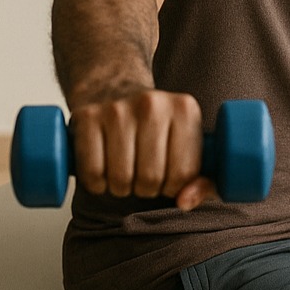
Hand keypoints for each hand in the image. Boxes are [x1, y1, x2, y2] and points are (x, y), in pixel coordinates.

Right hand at [69, 89, 215, 208]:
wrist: (113, 86)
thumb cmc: (156, 127)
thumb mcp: (188, 146)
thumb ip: (203, 182)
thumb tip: (184, 203)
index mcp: (185, 109)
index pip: (183, 174)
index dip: (174, 188)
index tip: (167, 179)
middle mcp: (152, 104)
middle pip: (151, 179)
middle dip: (147, 189)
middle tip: (143, 176)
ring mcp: (116, 109)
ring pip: (121, 179)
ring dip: (121, 188)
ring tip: (124, 173)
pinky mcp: (86, 117)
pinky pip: (92, 173)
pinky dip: (96, 184)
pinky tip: (103, 171)